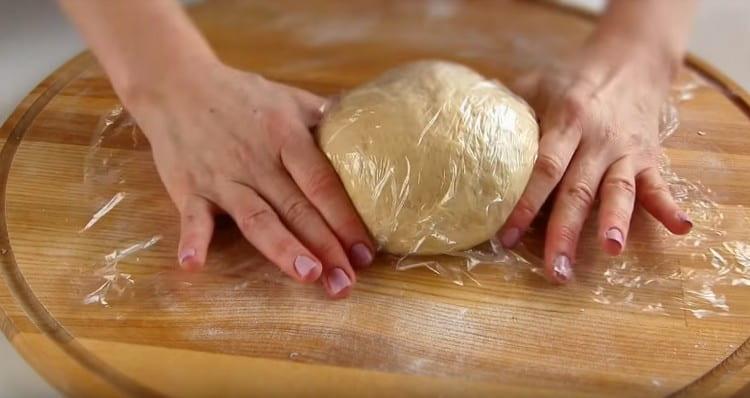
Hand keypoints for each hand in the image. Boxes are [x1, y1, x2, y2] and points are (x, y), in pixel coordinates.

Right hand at [124, 60, 374, 297]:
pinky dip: (192, 241)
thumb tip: (375, 133)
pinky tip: (194, 265)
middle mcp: (257, 160)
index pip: (323, 182)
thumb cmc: (242, 97)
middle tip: (346, 282)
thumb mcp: (290, 98)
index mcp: (286, 136)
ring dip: (282, 249)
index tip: (365, 252)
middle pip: (297, 209)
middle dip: (325, 247)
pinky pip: (192, 218)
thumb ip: (329, 118)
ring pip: (257, 219)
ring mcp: (222, 177)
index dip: (346, 218)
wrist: (176, 84)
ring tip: (308, 275)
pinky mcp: (189, 188)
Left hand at [498, 39, 691, 282]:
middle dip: (564, 232)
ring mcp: (625, 150)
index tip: (506, 238)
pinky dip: (669, 207)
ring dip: (615, 221)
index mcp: (565, 121)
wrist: (629, 63)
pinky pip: (660, 184)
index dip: (524, 204)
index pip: (542, 168)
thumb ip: (505, 110)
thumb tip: (460, 131)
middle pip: (577, 190)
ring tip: (610, 250)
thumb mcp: (535, 85)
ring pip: (619, 190)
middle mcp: (596, 139)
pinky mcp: (649, 158)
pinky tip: (681, 228)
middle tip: (555, 271)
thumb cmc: (571, 82)